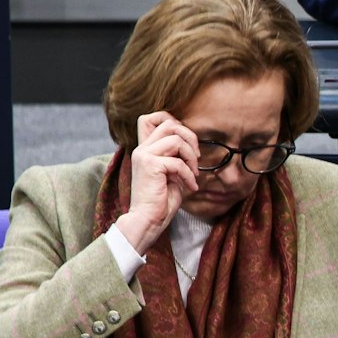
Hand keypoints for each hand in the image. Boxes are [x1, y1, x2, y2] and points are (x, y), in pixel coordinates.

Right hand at [117, 111, 202, 252]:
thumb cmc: (161, 199)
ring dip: (191, 157)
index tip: (186, 141)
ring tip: (193, 174)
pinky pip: (178, 162)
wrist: (148, 220)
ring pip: (176, 140)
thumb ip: (174, 155)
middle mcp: (141, 149)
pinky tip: (190, 187)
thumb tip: (190, 140)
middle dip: (190, 138)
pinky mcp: (150, 165)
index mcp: (144, 149)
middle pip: (169, 124)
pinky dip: (189, 175)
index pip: (149, 118)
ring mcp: (144, 156)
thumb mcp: (171, 172)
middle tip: (196, 158)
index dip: (172, 121)